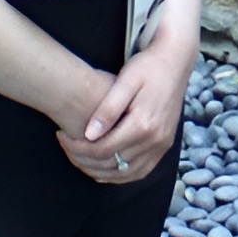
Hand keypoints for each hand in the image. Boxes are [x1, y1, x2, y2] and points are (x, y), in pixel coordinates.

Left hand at [59, 30, 192, 183]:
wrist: (175, 61)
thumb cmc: (147, 67)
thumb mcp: (125, 81)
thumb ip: (108, 109)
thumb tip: (89, 135)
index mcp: (143, 124)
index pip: (103, 149)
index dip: (78, 148)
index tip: (62, 137)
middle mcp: (155, 140)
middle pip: (112, 165)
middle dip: (84, 160)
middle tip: (66, 148)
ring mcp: (162, 145)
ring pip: (126, 174)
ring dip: (100, 172)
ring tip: (79, 159)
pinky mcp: (164, 146)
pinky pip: (140, 172)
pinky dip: (120, 175)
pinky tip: (104, 168)